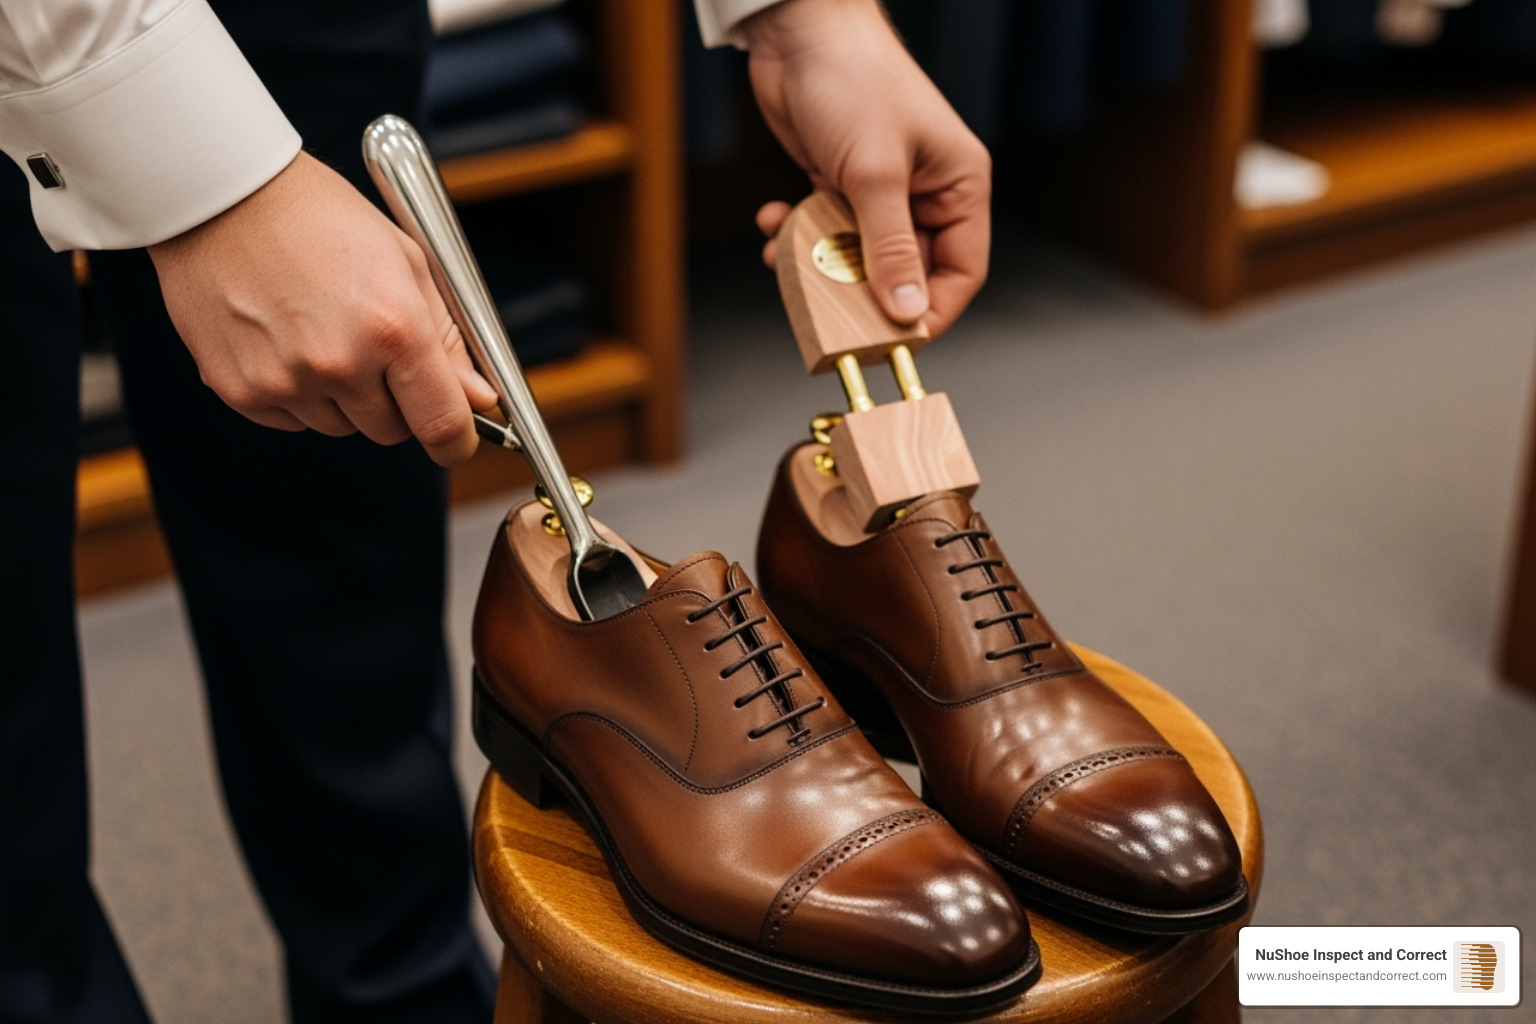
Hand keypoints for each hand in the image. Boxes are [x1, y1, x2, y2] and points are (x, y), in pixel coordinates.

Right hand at [148, 152, 497, 465]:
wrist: (221, 195)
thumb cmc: (319, 218)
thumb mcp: (406, 262)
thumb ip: (448, 340)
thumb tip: (478, 399)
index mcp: (393, 327)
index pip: (442, 424)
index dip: (457, 441)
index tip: (457, 441)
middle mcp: (340, 363)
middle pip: (392, 431)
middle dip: (396, 403)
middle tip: (375, 349)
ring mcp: (286, 381)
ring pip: (340, 426)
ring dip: (343, 397)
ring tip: (320, 330)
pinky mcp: (240, 390)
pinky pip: (291, 420)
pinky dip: (297, 394)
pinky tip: (284, 339)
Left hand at [741, 0, 990, 336]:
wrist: (798, 33)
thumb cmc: (854, 82)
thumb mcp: (875, 174)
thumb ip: (889, 248)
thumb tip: (906, 310)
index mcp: (959, 186)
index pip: (962, 271)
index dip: (931, 311)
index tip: (895, 340)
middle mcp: (925, 192)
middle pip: (905, 270)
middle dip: (862, 288)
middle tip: (827, 305)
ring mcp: (881, 190)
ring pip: (857, 255)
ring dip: (819, 262)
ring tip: (787, 254)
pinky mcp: (840, 184)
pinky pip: (825, 231)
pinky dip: (797, 236)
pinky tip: (774, 222)